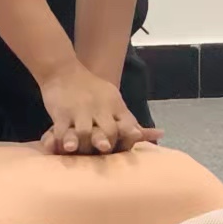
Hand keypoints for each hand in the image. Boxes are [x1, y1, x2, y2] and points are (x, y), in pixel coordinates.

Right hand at [37, 62, 161, 154]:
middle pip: (108, 131)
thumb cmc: (93, 89)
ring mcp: (79, 111)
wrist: (63, 71)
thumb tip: (160, 134)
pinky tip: (64, 149)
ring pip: (85, 133)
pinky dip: (63, 142)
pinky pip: (62, 131)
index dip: (129, 137)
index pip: (127, 124)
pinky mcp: (61, 114)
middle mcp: (98, 108)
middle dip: (107, 142)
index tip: (129, 144)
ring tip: (83, 153)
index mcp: (114, 105)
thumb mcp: (113, 100)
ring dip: (85, 145)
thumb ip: (131, 121)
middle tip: (105, 151)